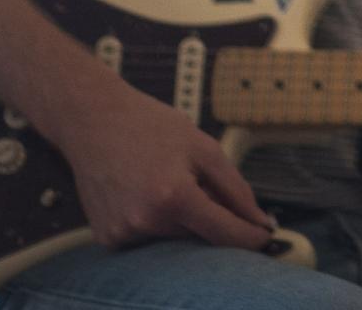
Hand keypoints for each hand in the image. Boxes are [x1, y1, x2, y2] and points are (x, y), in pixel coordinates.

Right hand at [47, 79, 273, 249]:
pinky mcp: (107, 238)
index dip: (250, 238)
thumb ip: (236, 188)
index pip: (223, 233)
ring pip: (173, 239)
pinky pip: (147, 239)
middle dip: (208, 217)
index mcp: (174, 196)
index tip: (269, 238)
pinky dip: (154, 222)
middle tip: (196, 182)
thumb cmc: (152, 127)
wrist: (92, 121)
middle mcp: (145, 222)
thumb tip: (261, 222)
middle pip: (198, 236)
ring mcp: (122, 233)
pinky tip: (141, 193)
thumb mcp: (203, 147)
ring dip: (180, 219)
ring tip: (161, 180)